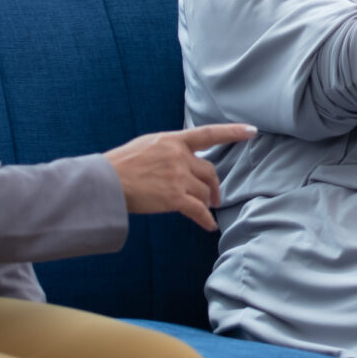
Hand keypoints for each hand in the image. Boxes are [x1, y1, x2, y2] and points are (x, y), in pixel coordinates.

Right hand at [105, 124, 254, 230]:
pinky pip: (198, 210)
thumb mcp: (148, 145)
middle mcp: (178, 156)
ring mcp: (177, 177)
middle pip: (209, 171)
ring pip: (204, 192)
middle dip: (214, 187)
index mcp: (172, 140)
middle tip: (215, 198)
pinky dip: (206, 220)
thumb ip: (170, 149)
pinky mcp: (173, 197)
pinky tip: (209, 226)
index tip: (251, 131)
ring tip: (204, 210)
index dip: (232, 132)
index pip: (208, 133)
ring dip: (206, 202)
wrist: (105, 182)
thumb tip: (185, 157)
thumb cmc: (122, 165)